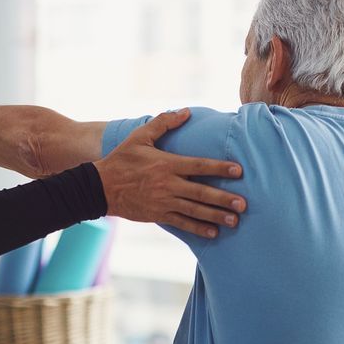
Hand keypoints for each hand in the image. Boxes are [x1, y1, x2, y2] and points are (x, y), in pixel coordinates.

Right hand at [92, 109, 245, 238]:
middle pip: (201, 192)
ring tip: (235, 221)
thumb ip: (164, 122)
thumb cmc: (122, 159)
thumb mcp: (140, 136)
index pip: (199, 166)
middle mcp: (168, 184)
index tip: (239, 171)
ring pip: (194, 210)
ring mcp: (163, 202)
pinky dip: (198, 228)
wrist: (100, 187)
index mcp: (166, 164)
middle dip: (224, 198)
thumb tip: (186, 111)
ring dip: (216, 216)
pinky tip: (213, 232)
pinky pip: (181, 223)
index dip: (220, 168)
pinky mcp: (158, 215)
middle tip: (243, 204)